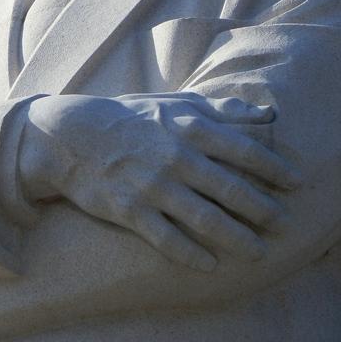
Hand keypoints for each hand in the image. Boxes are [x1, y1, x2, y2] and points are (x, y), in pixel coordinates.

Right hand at [19, 92, 300, 271]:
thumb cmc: (128, 116)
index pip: (244, 150)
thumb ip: (219, 108)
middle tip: (282, 222)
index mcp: (187, 126)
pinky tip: (211, 264)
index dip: (274, 168)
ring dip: (238, 238)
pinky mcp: (130, 210)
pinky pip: (169, 240)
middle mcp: (175, 156)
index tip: (295, 182)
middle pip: (232, 190)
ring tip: (257, 250)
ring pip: (207, 219)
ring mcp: (153, 185)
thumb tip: (265, 113)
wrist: (71, 135)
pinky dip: (193, 255)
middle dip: (263, 209)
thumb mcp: (172, 102)